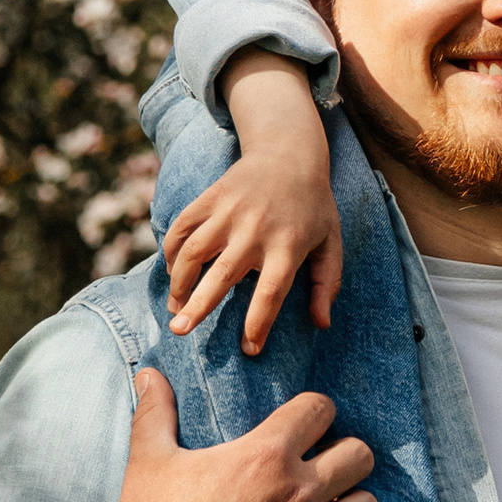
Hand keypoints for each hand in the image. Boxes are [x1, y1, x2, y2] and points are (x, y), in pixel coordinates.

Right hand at [79, 369, 378, 501]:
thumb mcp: (148, 466)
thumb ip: (155, 413)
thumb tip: (148, 372)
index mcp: (263, 457)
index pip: (320, 408)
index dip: (312, 415)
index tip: (303, 428)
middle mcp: (299, 495)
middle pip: (359, 454)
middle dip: (342, 457)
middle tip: (322, 472)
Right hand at [166, 56, 343, 350]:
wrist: (289, 152)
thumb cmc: (313, 206)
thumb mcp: (330, 242)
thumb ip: (327, 283)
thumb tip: (322, 324)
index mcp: (288, 245)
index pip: (272, 292)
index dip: (259, 323)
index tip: (249, 349)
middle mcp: (256, 230)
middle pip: (222, 275)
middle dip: (199, 306)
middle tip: (179, 331)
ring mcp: (229, 212)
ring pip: (193, 252)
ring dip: (178, 283)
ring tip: (174, 309)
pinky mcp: (210, 198)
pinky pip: (182, 228)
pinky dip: (171, 251)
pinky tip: (172, 273)